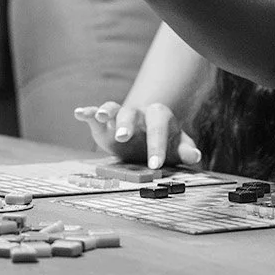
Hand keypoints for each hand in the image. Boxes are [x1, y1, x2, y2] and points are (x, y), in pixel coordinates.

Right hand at [74, 101, 202, 169]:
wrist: (148, 134)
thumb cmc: (166, 141)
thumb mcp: (177, 146)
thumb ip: (185, 150)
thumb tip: (195, 156)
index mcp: (159, 117)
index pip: (159, 129)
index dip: (157, 146)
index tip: (156, 165)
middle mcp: (139, 113)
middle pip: (132, 114)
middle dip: (127, 125)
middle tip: (123, 137)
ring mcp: (120, 115)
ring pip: (113, 108)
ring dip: (106, 112)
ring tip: (100, 117)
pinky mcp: (104, 123)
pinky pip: (95, 114)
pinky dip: (87, 112)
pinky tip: (79, 113)